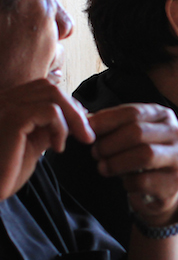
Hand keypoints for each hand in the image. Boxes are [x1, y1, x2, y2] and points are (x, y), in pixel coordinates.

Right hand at [0, 79, 93, 199]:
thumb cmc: (6, 172)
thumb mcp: (33, 145)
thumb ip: (48, 128)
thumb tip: (74, 119)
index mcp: (6, 104)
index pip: (42, 87)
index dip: (67, 104)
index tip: (80, 126)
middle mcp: (3, 100)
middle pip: (49, 87)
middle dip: (74, 109)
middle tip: (86, 134)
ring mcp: (5, 107)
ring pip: (52, 94)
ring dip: (73, 117)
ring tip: (75, 140)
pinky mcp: (12, 119)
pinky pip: (50, 111)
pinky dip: (61, 128)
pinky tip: (57, 148)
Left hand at [89, 103, 177, 226]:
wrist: (159, 188)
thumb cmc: (137, 156)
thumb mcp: (126, 135)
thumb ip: (108, 125)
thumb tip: (81, 120)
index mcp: (163, 116)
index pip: (133, 112)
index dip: (105, 121)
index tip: (85, 129)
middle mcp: (176, 133)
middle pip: (138, 132)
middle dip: (109, 143)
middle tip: (95, 153)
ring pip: (144, 155)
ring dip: (116, 162)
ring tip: (103, 167)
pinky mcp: (175, 181)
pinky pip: (144, 180)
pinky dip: (127, 183)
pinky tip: (125, 183)